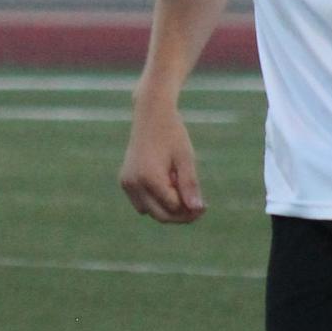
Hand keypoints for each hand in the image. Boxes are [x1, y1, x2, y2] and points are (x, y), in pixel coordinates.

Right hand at [119, 98, 205, 222]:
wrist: (151, 115)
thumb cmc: (172, 134)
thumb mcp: (186, 159)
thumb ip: (190, 185)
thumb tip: (197, 209)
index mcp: (149, 177)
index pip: (172, 207)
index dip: (190, 210)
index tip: (205, 206)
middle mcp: (134, 183)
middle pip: (159, 215)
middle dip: (179, 215)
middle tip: (198, 207)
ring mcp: (127, 183)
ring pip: (149, 212)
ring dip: (166, 208)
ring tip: (178, 187)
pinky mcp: (125, 181)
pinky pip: (141, 202)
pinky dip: (155, 200)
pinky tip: (167, 183)